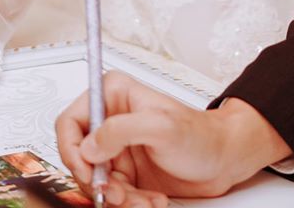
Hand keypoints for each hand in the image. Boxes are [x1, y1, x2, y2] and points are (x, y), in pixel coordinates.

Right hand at [56, 71, 290, 206]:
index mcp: (114, 96)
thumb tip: (89, 146)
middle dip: (98, 182)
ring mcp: (118, 148)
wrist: (223, 160)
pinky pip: (112, 195)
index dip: (72, 150)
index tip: (88, 172)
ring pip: (95, 183)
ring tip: (143, 200)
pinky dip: (129, 204)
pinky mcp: (126, 173)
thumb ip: (121, 131)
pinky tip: (151, 200)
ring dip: (117, 198)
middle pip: (79, 158)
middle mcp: (112, 121)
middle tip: (120, 193)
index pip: (70, 121)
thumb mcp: (162, 127)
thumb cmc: (200, 134)